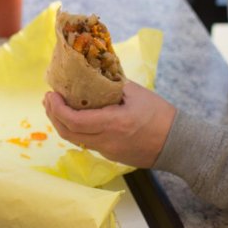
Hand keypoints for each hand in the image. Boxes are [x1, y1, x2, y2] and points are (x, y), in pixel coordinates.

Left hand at [43, 81, 176, 167]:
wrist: (178, 144)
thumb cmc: (161, 115)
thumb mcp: (136, 93)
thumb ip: (112, 84)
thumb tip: (93, 71)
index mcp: (112, 123)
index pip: (73, 120)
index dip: (56, 108)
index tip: (51, 94)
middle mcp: (106, 141)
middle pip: (68, 133)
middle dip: (53, 115)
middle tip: (48, 99)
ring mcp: (108, 151)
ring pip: (75, 140)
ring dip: (62, 123)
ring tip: (57, 107)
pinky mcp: (111, 155)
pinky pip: (87, 143)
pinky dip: (76, 129)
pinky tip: (76, 117)